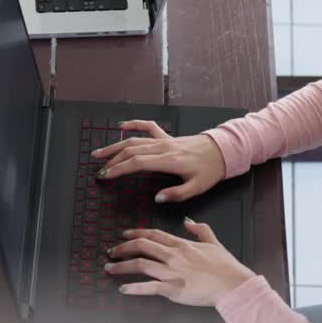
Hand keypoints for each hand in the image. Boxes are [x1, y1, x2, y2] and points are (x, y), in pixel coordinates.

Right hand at [94, 120, 226, 202]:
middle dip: (112, 161)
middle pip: (131, 151)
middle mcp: (163, 147)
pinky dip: (133, 124)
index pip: (137, 163)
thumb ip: (176, 194)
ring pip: (134, 140)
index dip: (119, 169)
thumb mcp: (197, 187)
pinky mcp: (167, 136)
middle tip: (99, 171)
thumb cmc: (210, 170)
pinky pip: (147, 127)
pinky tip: (121, 125)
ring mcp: (164, 140)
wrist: (222, 151)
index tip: (106, 175)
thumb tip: (157, 198)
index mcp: (169, 160)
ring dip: (115, 146)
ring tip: (100, 153)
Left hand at [105, 219, 255, 306]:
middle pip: (142, 246)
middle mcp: (174, 256)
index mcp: (182, 245)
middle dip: (123, 248)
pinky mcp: (173, 289)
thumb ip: (201, 230)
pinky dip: (134, 288)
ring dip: (122, 266)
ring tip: (110, 268)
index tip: (125, 234)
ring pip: (141, 264)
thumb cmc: (226, 267)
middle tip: (112, 251)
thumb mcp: (214, 243)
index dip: (137, 233)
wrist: (233, 284)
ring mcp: (172, 272)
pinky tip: (123, 288)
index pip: (154, 234)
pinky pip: (149, 287)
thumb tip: (190, 221)